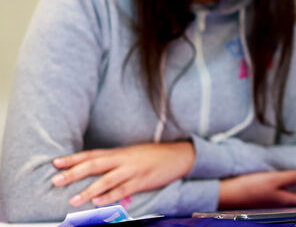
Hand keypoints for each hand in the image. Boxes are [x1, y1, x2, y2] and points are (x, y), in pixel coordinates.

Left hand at [52, 142, 194, 206]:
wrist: (180, 155)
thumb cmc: (154, 155)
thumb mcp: (133, 154)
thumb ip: (115, 160)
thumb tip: (94, 168)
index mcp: (120, 152)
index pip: (92, 154)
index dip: (73, 158)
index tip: (56, 163)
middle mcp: (124, 159)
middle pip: (95, 164)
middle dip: (74, 173)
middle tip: (56, 180)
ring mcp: (134, 170)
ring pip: (107, 179)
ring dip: (89, 190)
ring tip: (73, 199)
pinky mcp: (143, 180)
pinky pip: (124, 190)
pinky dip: (110, 196)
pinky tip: (99, 202)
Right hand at [218, 170, 295, 208]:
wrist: (228, 195)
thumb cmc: (250, 187)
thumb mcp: (272, 178)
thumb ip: (290, 177)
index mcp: (283, 200)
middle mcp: (278, 205)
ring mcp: (269, 205)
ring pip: (289, 204)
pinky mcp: (261, 202)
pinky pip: (280, 202)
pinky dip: (288, 200)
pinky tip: (284, 196)